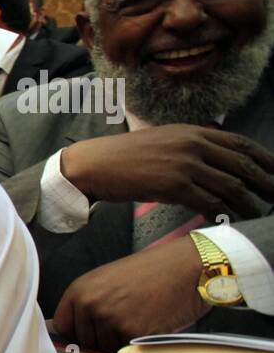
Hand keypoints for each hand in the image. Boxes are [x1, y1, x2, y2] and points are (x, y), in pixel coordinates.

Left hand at [51, 236, 207, 352]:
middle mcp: (90, 304)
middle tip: (127, 317)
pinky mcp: (132, 331)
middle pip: (84, 341)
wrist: (185, 267)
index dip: (76, 331)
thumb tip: (66, 330)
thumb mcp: (107, 280)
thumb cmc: (149, 273)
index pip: (62, 326)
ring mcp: (111, 318)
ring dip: (119, 341)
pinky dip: (137, 342)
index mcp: (79, 289)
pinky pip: (126, 349)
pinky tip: (150, 323)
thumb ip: (86, 302)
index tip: (91, 330)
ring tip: (139, 317)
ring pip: (105, 348)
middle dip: (101, 337)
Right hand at [61, 125, 273, 221]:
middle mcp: (194, 144)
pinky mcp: (174, 185)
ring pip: (231, 186)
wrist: (95, 164)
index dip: (265, 159)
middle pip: (243, 166)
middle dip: (266, 183)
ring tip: (256, 214)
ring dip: (248, 203)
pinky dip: (222, 213)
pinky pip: (209, 202)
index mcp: (193, 132)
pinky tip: (226, 220)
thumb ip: (190, 146)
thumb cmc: (125, 156)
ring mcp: (185, 164)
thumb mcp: (162, 140)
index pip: (241, 144)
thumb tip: (213, 163)